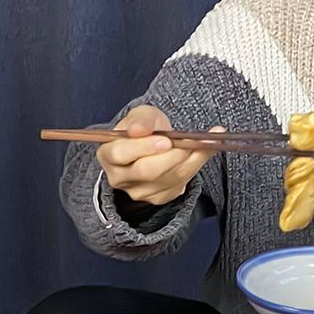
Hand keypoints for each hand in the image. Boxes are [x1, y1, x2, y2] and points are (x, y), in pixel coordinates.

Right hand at [96, 104, 222, 205]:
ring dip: (191, 160)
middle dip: (172, 156)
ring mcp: (138, 191)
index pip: (121, 154)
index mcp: (108, 153)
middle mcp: (119, 177)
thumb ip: (141, 120)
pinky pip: (180, 185)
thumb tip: (138, 130)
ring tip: (206, 142)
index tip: (165, 140)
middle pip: (147, 171)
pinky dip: (196, 166)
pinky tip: (205, 151)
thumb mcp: (142, 115)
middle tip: (190, 142)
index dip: (143, 147)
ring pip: (168, 179)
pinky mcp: (158, 197)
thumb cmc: (144, 128)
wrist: (152, 145)